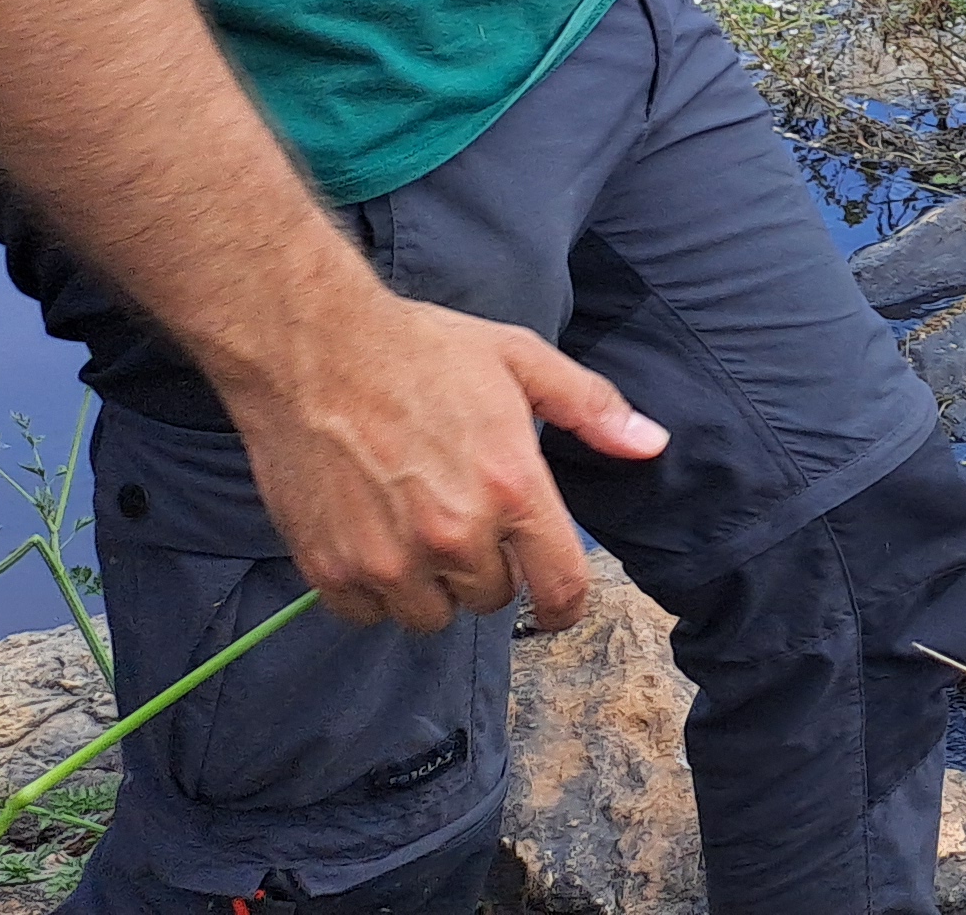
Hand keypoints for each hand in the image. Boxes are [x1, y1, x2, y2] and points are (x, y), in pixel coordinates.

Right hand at [220, 291, 666, 632]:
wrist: (314, 348)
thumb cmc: (422, 349)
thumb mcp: (521, 360)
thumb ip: (590, 408)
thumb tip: (651, 444)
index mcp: (512, 487)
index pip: (560, 587)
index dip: (564, 605)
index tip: (555, 603)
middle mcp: (456, 534)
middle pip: (492, 599)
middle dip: (486, 569)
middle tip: (463, 517)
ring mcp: (390, 558)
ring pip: (430, 616)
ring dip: (429, 588)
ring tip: (416, 531)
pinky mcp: (331, 568)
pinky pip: (365, 615)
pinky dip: (371, 591)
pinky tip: (371, 540)